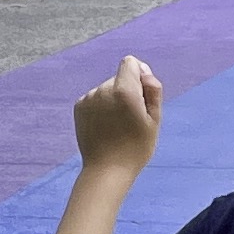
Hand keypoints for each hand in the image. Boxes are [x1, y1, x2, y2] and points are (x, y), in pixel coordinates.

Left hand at [74, 57, 162, 175]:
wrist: (107, 170)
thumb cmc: (135, 148)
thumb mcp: (154, 120)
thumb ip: (153, 90)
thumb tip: (145, 72)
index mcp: (124, 91)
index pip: (130, 63)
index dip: (139, 74)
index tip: (142, 94)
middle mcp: (103, 89)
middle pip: (119, 78)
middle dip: (127, 90)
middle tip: (132, 118)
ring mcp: (89, 98)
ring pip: (107, 89)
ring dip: (114, 100)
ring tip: (118, 125)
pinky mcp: (79, 107)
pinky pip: (95, 98)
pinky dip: (102, 107)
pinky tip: (106, 126)